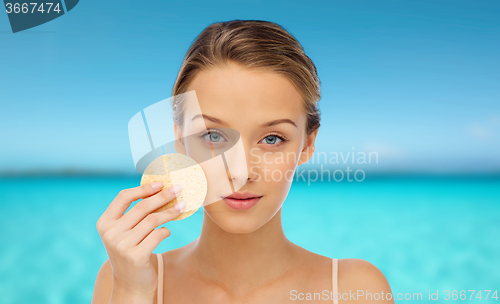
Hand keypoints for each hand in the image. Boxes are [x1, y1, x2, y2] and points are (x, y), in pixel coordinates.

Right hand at [96, 182, 184, 296]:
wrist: (131, 287)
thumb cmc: (132, 253)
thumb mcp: (126, 233)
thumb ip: (135, 215)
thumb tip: (159, 189)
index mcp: (105, 223)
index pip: (123, 197)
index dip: (143, 188)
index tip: (161, 183)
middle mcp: (111, 233)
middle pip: (142, 207)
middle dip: (163, 196)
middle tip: (179, 189)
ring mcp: (122, 245)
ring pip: (153, 220)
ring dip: (170, 211)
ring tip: (182, 206)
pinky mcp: (136, 256)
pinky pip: (158, 235)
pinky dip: (166, 231)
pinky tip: (168, 231)